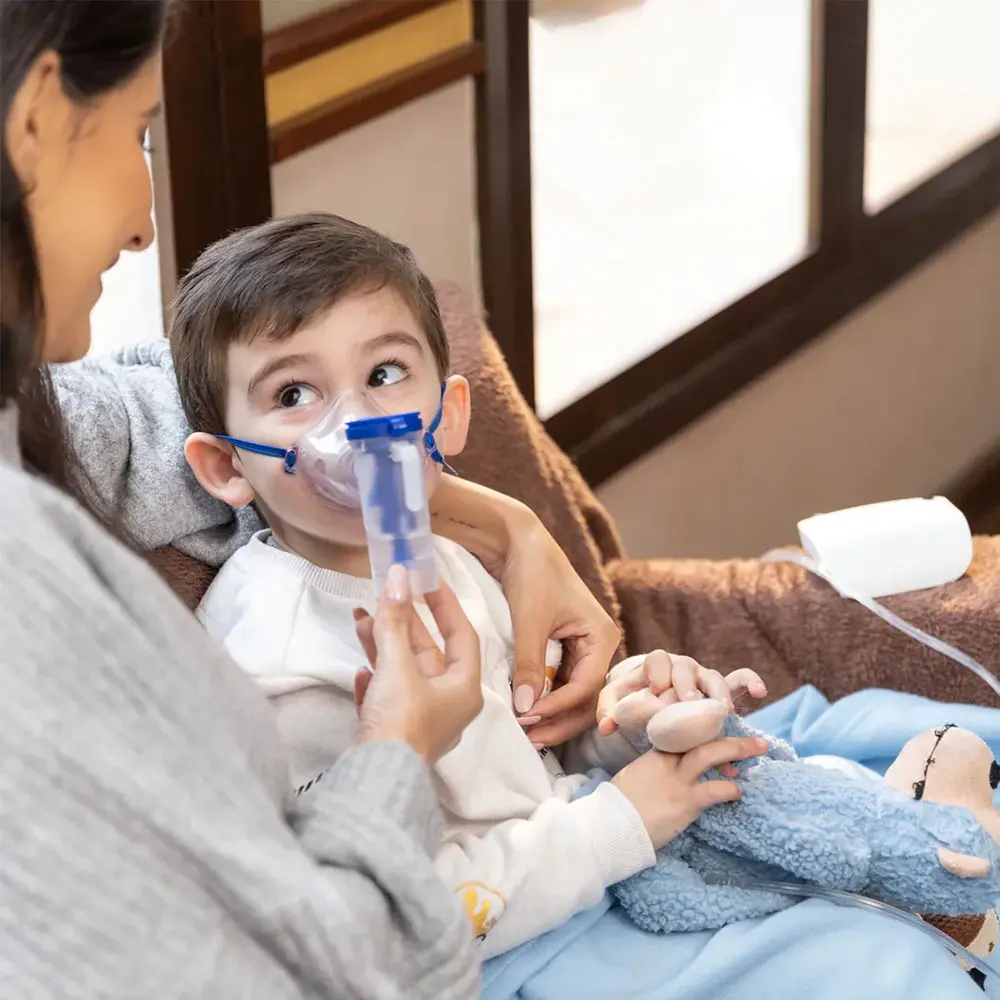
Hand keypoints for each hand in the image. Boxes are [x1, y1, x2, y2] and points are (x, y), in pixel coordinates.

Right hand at [351, 565, 483, 763]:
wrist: (374, 781)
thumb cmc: (400, 721)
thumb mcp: (398, 666)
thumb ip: (395, 620)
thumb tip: (397, 576)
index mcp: (464, 688)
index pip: (462, 634)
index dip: (444, 604)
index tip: (426, 579)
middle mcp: (449, 703)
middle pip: (428, 652)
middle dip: (403, 623)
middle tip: (384, 594)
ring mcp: (421, 720)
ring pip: (404, 671)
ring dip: (383, 645)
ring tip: (361, 620)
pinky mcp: (395, 733)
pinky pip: (388, 697)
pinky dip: (375, 680)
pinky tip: (360, 671)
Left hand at [429, 476, 618, 746]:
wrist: (518, 543)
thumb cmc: (531, 573)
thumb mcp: (529, 620)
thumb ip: (529, 665)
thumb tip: (526, 709)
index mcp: (602, 636)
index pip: (586, 687)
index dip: (558, 707)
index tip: (527, 718)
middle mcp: (599, 645)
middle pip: (587, 699)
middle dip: (560, 720)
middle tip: (529, 738)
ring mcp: (583, 649)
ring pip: (575, 695)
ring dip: (553, 714)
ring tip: (526, 731)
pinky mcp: (565, 649)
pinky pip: (562, 684)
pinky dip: (547, 699)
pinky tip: (527, 712)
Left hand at [596, 651, 766, 736]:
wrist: (647, 699)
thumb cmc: (631, 699)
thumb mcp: (616, 703)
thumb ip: (608, 712)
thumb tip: (606, 728)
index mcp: (655, 665)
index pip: (658, 660)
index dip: (658, 673)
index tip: (656, 691)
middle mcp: (681, 667)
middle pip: (688, 667)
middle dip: (688, 684)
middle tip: (688, 703)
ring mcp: (702, 677)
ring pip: (714, 676)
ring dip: (718, 692)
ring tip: (722, 711)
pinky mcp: (718, 689)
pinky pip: (738, 679)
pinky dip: (749, 681)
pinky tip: (760, 691)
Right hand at [612, 737, 767, 848]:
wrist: (610, 826)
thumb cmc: (618, 806)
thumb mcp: (633, 777)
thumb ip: (652, 769)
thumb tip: (664, 772)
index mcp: (654, 754)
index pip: (684, 734)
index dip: (707, 731)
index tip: (724, 730)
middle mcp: (667, 762)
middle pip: (701, 738)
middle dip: (731, 737)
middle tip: (756, 739)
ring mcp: (676, 780)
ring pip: (710, 755)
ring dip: (738, 751)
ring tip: (760, 750)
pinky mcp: (684, 802)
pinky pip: (714, 791)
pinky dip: (730, 790)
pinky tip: (738, 793)